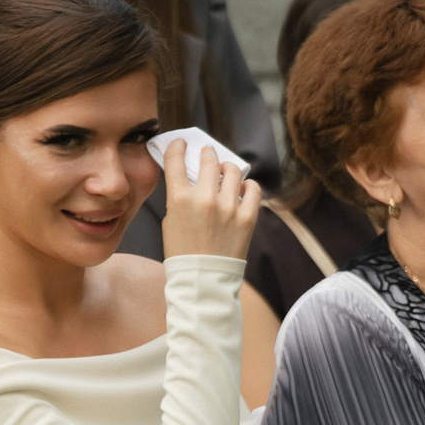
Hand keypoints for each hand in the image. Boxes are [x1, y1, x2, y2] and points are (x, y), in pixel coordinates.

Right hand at [160, 142, 261, 259]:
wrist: (202, 280)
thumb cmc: (183, 253)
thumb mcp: (171, 221)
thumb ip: (180, 197)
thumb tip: (190, 178)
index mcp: (179, 199)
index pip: (176, 159)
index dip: (178, 146)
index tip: (182, 144)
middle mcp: (204, 199)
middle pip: (209, 160)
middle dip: (208, 153)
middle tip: (208, 153)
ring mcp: (228, 207)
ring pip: (232, 171)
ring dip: (228, 168)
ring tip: (226, 173)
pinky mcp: (246, 217)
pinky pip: (253, 189)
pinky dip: (247, 186)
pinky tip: (242, 189)